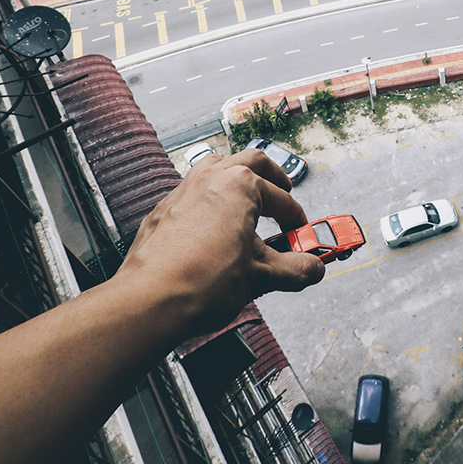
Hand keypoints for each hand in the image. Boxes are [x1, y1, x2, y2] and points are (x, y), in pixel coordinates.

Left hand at [117, 149, 325, 339]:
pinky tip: (214, 227)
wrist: (150, 301)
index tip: (301, 236)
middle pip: (252, 162)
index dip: (297, 219)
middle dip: (273, 178)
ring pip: (217, 167)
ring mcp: (183, 191)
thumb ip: (294, 270)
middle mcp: (211, 178)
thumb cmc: (200, 282)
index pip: (282, 199)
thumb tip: (312, 269)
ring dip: (238, 180)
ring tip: (249, 202)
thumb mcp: (261, 277)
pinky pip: (193, 192)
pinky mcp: (164, 210)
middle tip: (284, 194)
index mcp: (241, 185)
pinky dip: (211, 200)